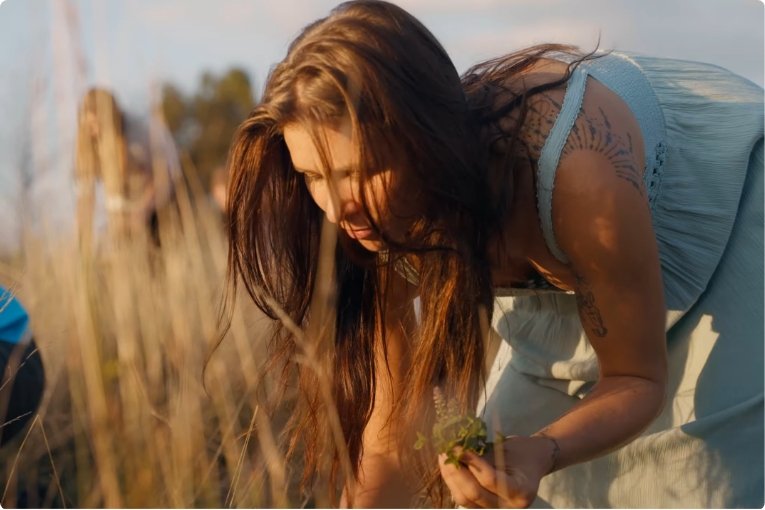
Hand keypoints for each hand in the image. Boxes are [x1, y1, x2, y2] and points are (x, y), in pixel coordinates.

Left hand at [438, 435, 554, 507]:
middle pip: (474, 494)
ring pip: (465, 500)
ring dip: (450, 478)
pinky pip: (465, 499)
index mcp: (521, 491)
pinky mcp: (485, 508)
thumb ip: (482, 456)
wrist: (531, 462)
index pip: (491, 480)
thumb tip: (455, 451)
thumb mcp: (505, 451)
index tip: (458, 447)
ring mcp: (497, 509)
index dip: (472, 463)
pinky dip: (454, 483)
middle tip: (446, 452)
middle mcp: (509, 506)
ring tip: (444, 458)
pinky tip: (448, 468)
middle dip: (456, 472)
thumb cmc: (521, 452)